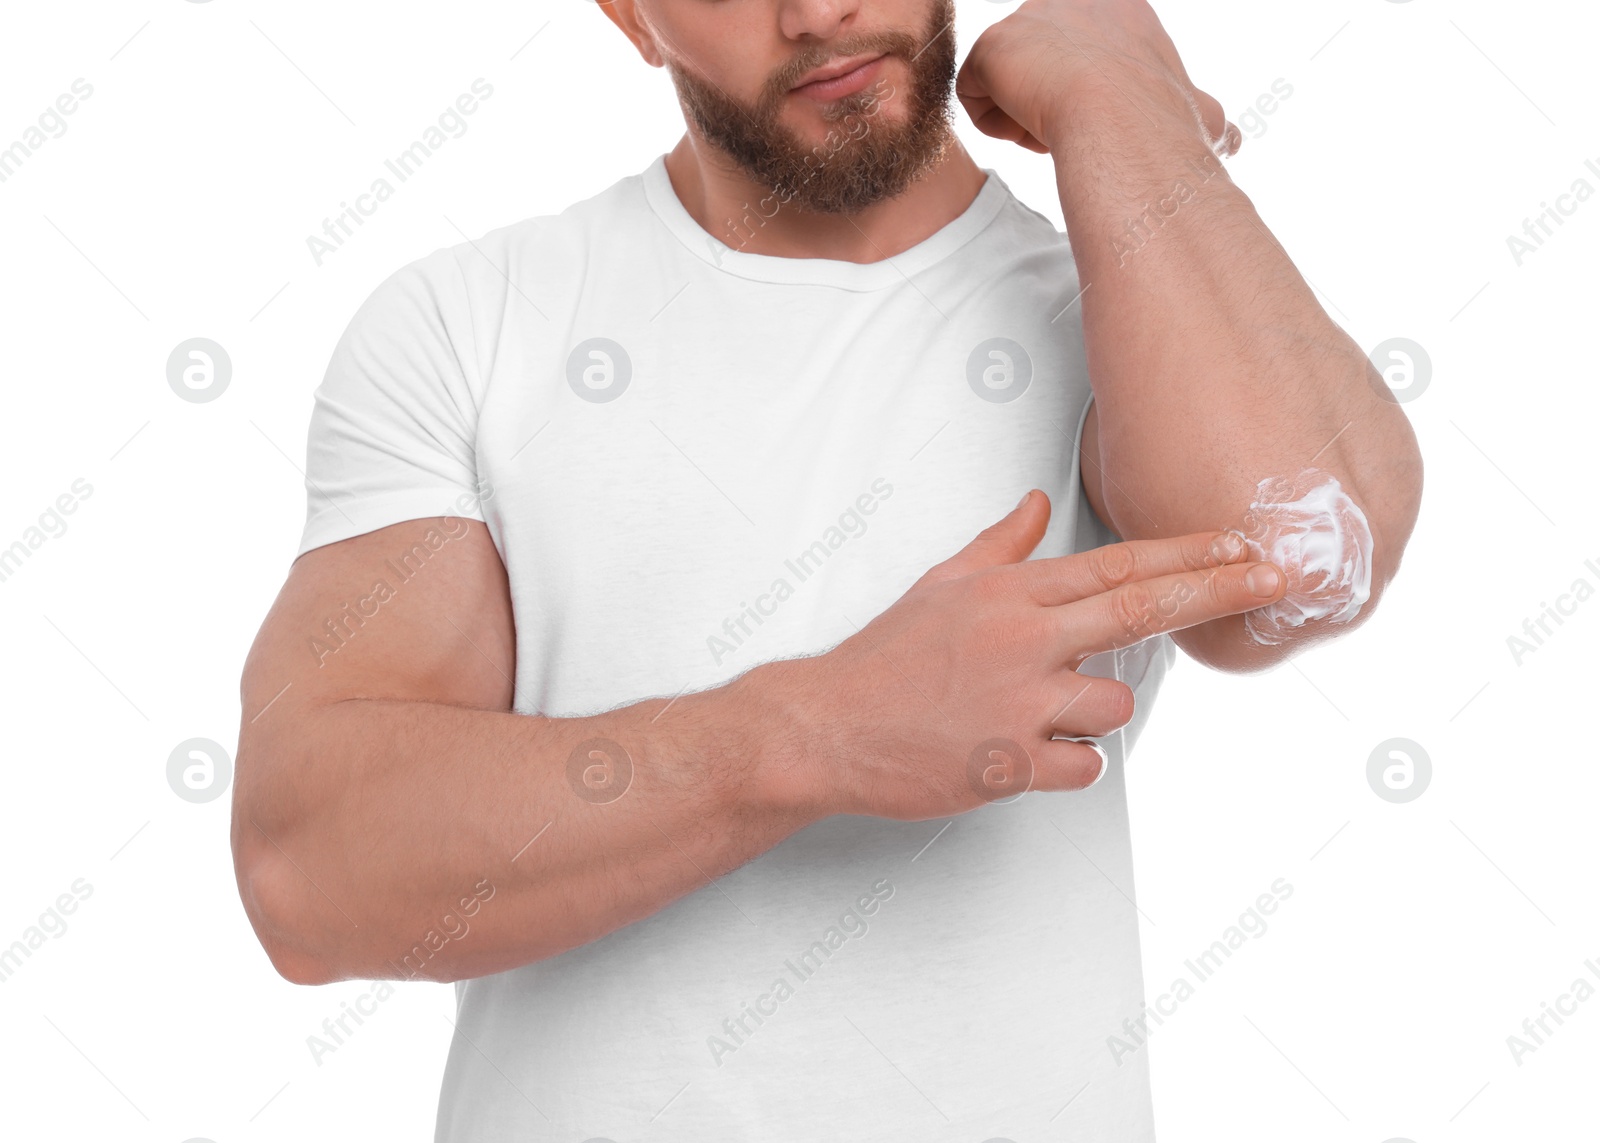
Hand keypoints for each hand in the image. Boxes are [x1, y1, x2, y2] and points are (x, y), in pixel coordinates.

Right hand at [779, 489, 1282, 820]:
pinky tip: (1021, 753)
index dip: (1187, 554)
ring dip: (1093, 712)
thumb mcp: (941, 584)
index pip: (1116, 565)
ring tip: (1033, 715)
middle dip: (1218, 590)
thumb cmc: (884, 658)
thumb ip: (1000, 546)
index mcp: (1009, 594)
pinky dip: (1066, 764)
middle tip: (1277, 578)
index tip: (1241, 544)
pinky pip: (1082, 767)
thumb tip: (1034, 504)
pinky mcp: (1009, 763)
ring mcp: (1018, 702)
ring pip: (1113, 703)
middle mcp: (1022, 639)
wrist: (826, 726)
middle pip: (1141, 610)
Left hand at [954, 0, 1238, 156]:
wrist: (1120, 119)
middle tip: (1078, 127)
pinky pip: (974, 94)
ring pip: (1009, 84)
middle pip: (1044, 69)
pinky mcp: (992, 45)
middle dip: (1054, 104)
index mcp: (1123, 10)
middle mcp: (1073, 0)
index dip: (1090, 97)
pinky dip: (996, 124)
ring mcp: (1029, 17)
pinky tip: (1029, 126)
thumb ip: (1208, 117)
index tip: (1104, 120)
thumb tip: (1232, 138)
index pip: (1084, 59)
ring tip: (1057, 128)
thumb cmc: (1163, 124)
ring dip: (1027, 118)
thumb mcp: (1201, 112)